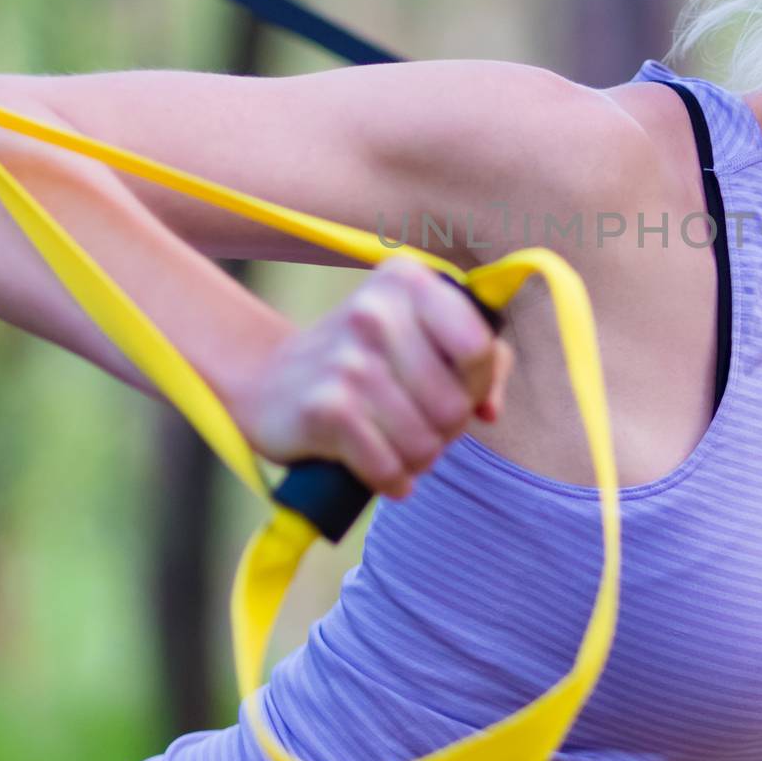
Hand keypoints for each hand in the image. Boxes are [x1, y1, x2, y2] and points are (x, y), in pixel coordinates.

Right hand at [242, 255, 513, 499]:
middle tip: (418, 422)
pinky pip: (389, 468)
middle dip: (444, 429)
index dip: (476, 382)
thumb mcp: (423, 336)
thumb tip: (491, 409)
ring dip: (417, 458)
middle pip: (454, 406)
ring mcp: (347, 361)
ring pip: (425, 444)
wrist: (269, 381)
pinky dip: (391, 479)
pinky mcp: (325, 409)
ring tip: (398, 444)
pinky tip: (381, 468)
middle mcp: (374, 313)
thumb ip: (481, 360)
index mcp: (407, 281)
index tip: (457, 388)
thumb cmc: (367, 359)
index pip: (478, 347)